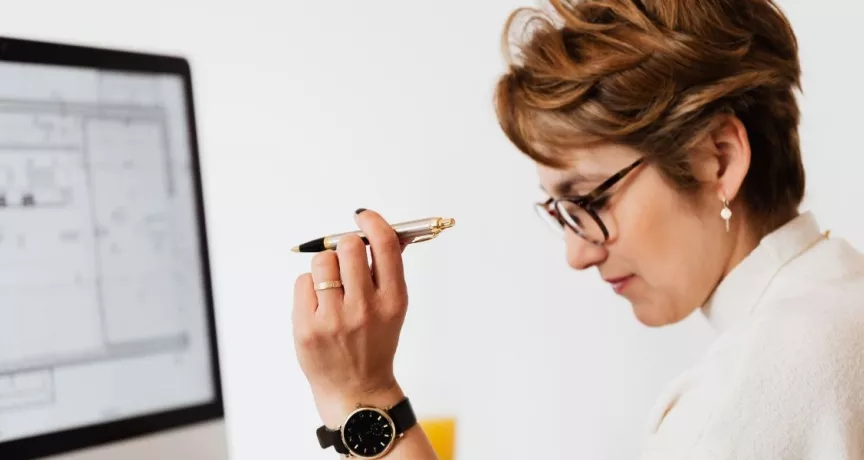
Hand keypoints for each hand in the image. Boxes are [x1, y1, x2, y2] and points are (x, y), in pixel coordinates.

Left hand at [292, 209, 409, 425]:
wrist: (356, 388)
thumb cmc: (375, 341)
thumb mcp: (393, 307)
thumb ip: (388, 268)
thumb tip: (382, 229)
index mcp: (393, 300)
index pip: (384, 245)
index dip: (372, 222)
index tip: (362, 216)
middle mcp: (365, 308)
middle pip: (349, 247)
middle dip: (345, 246)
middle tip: (345, 258)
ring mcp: (334, 319)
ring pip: (322, 262)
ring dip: (325, 267)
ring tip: (331, 288)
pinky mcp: (307, 327)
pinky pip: (302, 282)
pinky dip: (309, 288)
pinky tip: (319, 306)